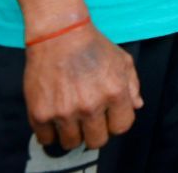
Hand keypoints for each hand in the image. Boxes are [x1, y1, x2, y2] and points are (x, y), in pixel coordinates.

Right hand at [23, 23, 142, 150]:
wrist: (58, 33)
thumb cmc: (92, 45)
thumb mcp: (122, 60)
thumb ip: (132, 85)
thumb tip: (137, 106)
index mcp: (115, 93)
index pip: (122, 127)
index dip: (115, 122)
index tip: (107, 116)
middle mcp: (91, 106)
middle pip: (97, 141)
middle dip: (95, 131)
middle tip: (87, 119)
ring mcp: (65, 111)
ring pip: (71, 143)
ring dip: (72, 133)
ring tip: (69, 118)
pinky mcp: (40, 113)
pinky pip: (46, 139)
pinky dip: (49, 133)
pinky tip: (53, 119)